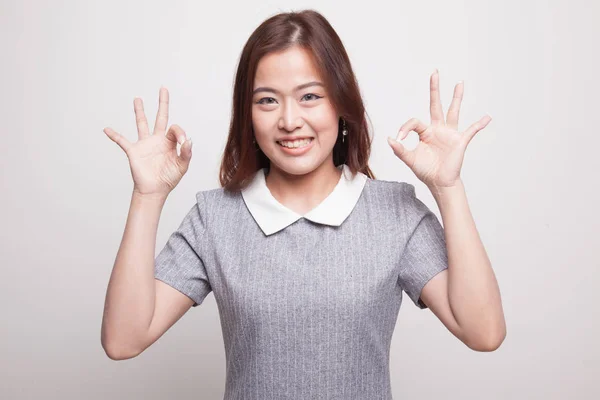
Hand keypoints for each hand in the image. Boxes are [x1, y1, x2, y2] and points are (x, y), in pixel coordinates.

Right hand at [104, 87, 192, 196]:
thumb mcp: (183, 166)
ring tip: (138, 99)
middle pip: (160, 117)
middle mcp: (157, 139)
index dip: (180, 132)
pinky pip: (122, 141)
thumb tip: (189, 139)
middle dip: (162, 103)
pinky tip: (106, 129)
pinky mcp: (134, 151)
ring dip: (139, 111)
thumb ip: (187, 153)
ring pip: (142, 123)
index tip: (184, 142)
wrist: (155, 190)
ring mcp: (145, 144)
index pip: (175, 128)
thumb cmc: (169, 179)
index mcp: (170, 142)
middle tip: (163, 88)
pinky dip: (114, 135)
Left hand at [387, 69, 490, 188]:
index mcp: (425, 132)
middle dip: (434, 90)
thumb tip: (390, 139)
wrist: (439, 182)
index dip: (405, 128)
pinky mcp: (460, 141)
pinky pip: (471, 131)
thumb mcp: (410, 160)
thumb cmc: (426, 170)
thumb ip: (399, 150)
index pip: (414, 122)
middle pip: (436, 105)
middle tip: (434, 73)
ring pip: (454, 111)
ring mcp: (450, 134)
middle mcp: (438, 129)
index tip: (399, 138)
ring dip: (457, 97)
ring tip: (459, 83)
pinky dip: (479, 125)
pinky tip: (487, 117)